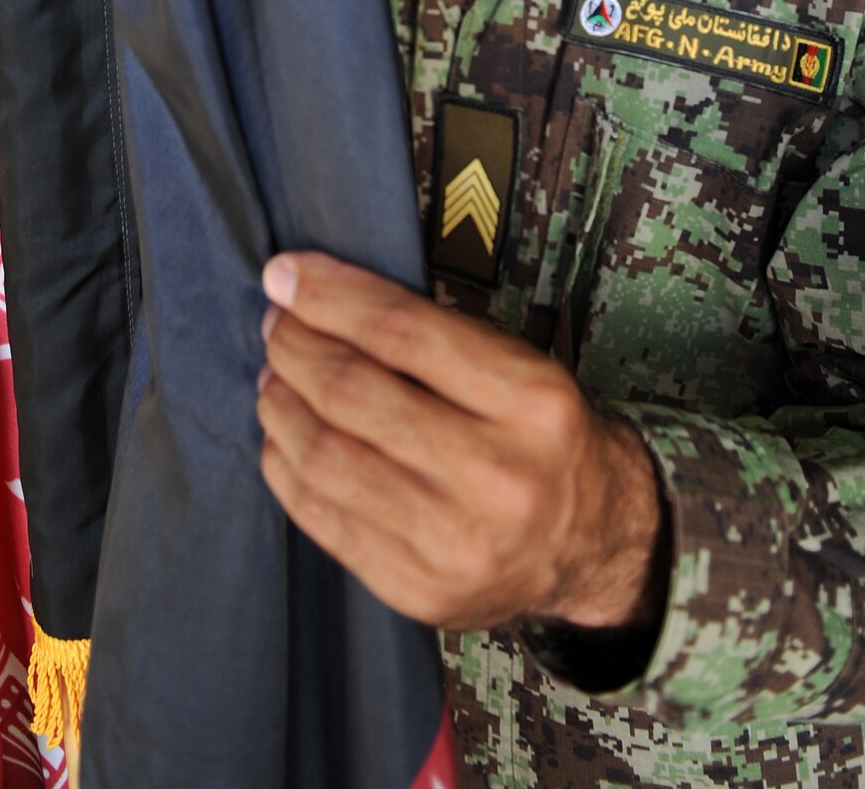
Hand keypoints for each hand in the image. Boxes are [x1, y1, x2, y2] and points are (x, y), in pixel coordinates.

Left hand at [257, 251, 666, 634]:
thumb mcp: (516, 366)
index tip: (285, 274)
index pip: (403, 332)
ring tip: (275, 378)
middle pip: (354, 395)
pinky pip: (323, 518)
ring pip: (327, 458)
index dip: (330, 297)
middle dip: (296, 348)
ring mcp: (456, 543)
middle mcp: (499, 477)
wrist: (590, 542)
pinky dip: (287, 468)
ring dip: (282, 406)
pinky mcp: (418, 590)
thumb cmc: (537, 435)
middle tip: (277, 325)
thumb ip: (427, 332)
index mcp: (531, 402)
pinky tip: (283, 438)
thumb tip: (310, 291)